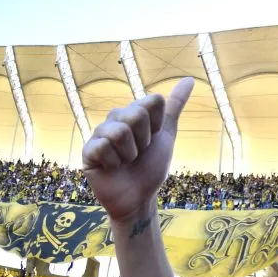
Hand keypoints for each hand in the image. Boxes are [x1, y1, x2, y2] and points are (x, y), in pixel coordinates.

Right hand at [82, 78, 194, 223]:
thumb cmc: (151, 167)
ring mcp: (99, 134)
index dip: (158, 126)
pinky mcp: (88, 151)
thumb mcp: (166, 134)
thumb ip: (174, 107)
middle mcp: (115, 119)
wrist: (139, 197)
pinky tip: (111, 168)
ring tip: (125, 162)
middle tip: (138, 153)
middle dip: (144, 140)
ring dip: (130, 154)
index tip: (153, 140)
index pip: (153, 102)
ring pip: (120, 132)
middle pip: (137, 115)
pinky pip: (103, 148)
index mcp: (133, 112)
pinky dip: (114, 163)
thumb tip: (190, 79)